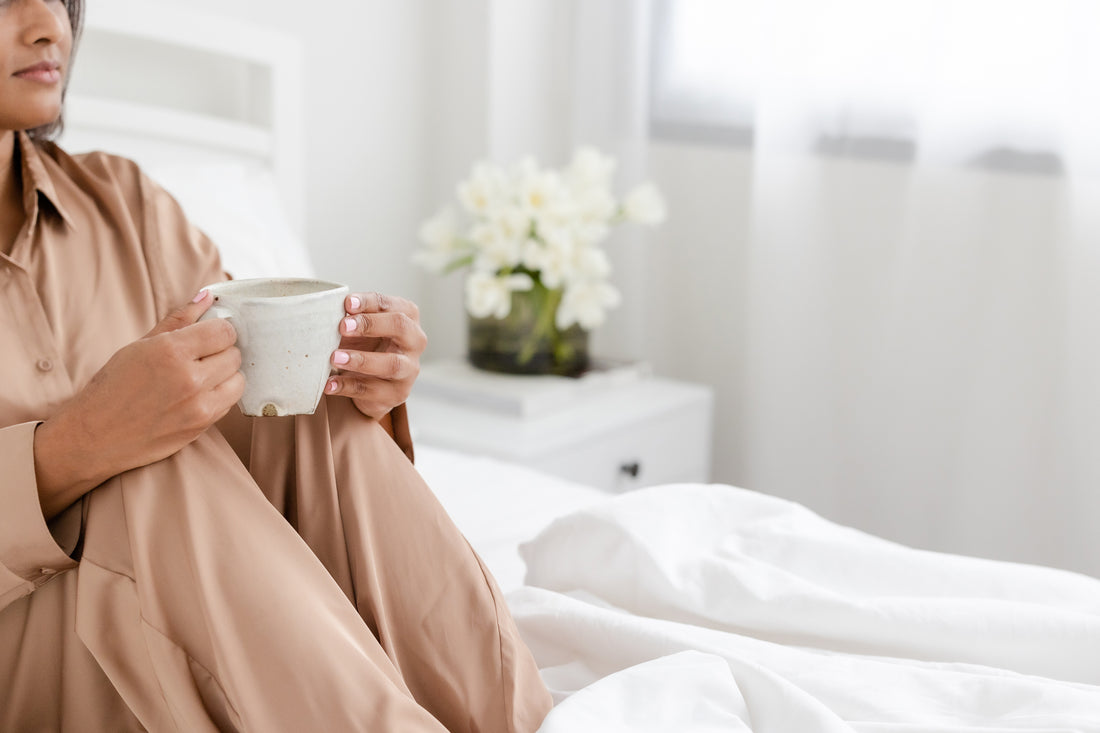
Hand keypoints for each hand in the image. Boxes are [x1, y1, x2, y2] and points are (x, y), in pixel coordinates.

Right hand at [33, 291, 244, 517]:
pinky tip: (198, 395)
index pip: (225, 331)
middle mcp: (189, 377)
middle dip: (222, 352)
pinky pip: (229, 403)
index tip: (209, 335)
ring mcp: (199, 404)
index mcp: (171, 350)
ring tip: (202, 376)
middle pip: (234, 354)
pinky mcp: (202, 425)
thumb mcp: (139, 345)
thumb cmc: (112, 387)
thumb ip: (178, 319)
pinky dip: (220, 396)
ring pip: (238, 380)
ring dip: (226, 375)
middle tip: (202, 357)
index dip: (219, 330)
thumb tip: (207, 296)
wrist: (94, 436)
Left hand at [324, 292, 425, 418]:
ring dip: (361, 360)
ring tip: (334, 358)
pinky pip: (372, 390)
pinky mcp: (396, 394)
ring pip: (391, 364)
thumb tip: (327, 306)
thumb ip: (351, 315)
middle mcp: (415, 341)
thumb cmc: (365, 345)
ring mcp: (409, 370)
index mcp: (408, 317)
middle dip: (370, 324)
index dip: (370, 302)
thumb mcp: (360, 326)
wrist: (370, 382)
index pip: (393, 304)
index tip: (347, 303)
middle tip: (342, 327)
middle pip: (400, 327)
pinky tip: (330, 384)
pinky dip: (347, 386)